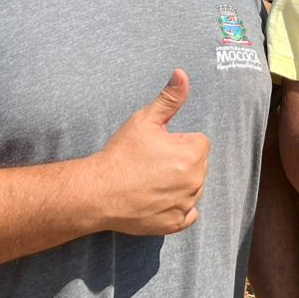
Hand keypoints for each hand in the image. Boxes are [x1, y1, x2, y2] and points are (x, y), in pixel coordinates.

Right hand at [97, 70, 210, 234]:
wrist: (98, 192)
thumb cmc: (121, 154)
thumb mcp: (145, 120)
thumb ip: (170, 98)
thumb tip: (182, 73)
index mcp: (193, 155)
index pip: (200, 142)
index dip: (179, 141)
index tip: (158, 146)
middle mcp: (195, 182)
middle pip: (198, 165)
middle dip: (182, 162)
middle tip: (152, 163)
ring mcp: (185, 205)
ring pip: (193, 189)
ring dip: (180, 184)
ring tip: (151, 180)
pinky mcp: (174, 224)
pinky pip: (188, 214)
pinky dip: (177, 207)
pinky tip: (157, 199)